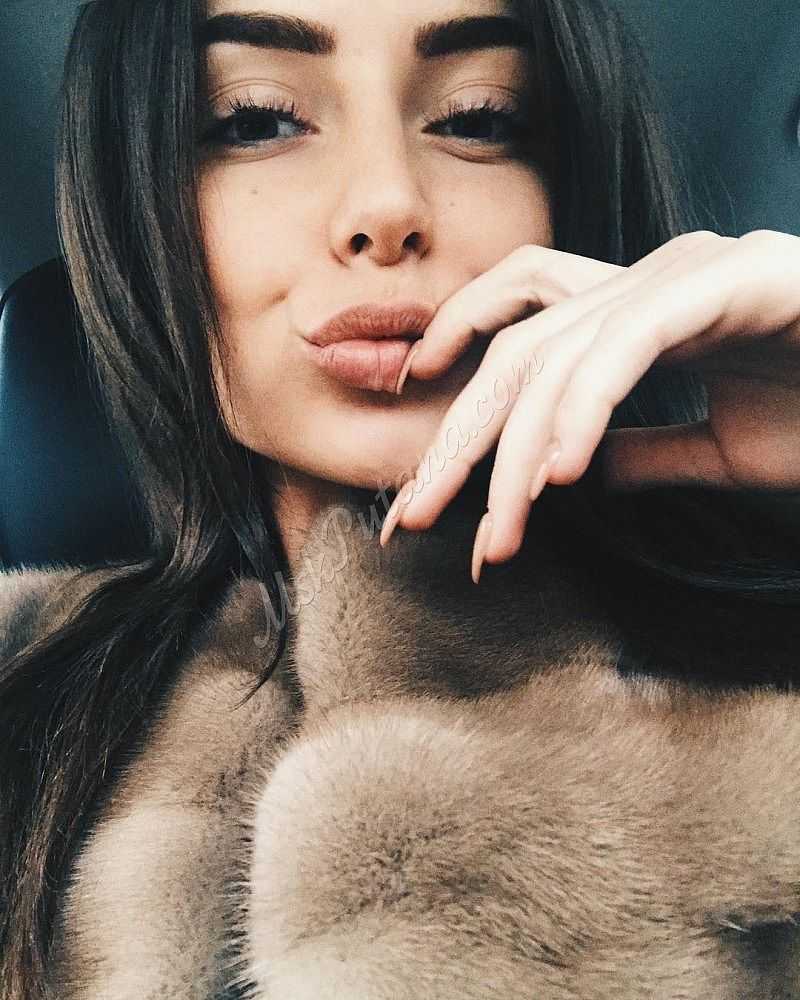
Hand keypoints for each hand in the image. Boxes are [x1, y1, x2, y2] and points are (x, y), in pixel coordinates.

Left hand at [379, 230, 799, 581]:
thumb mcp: (717, 448)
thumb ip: (642, 453)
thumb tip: (574, 476)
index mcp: (635, 315)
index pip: (517, 351)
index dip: (460, 415)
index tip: (424, 492)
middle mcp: (646, 281)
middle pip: (514, 354)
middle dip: (456, 442)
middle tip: (414, 519)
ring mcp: (686, 273)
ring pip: (557, 355)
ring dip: (513, 453)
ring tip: (494, 535)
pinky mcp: (730, 280)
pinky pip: (628, 343)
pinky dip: (584, 410)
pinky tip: (558, 476)